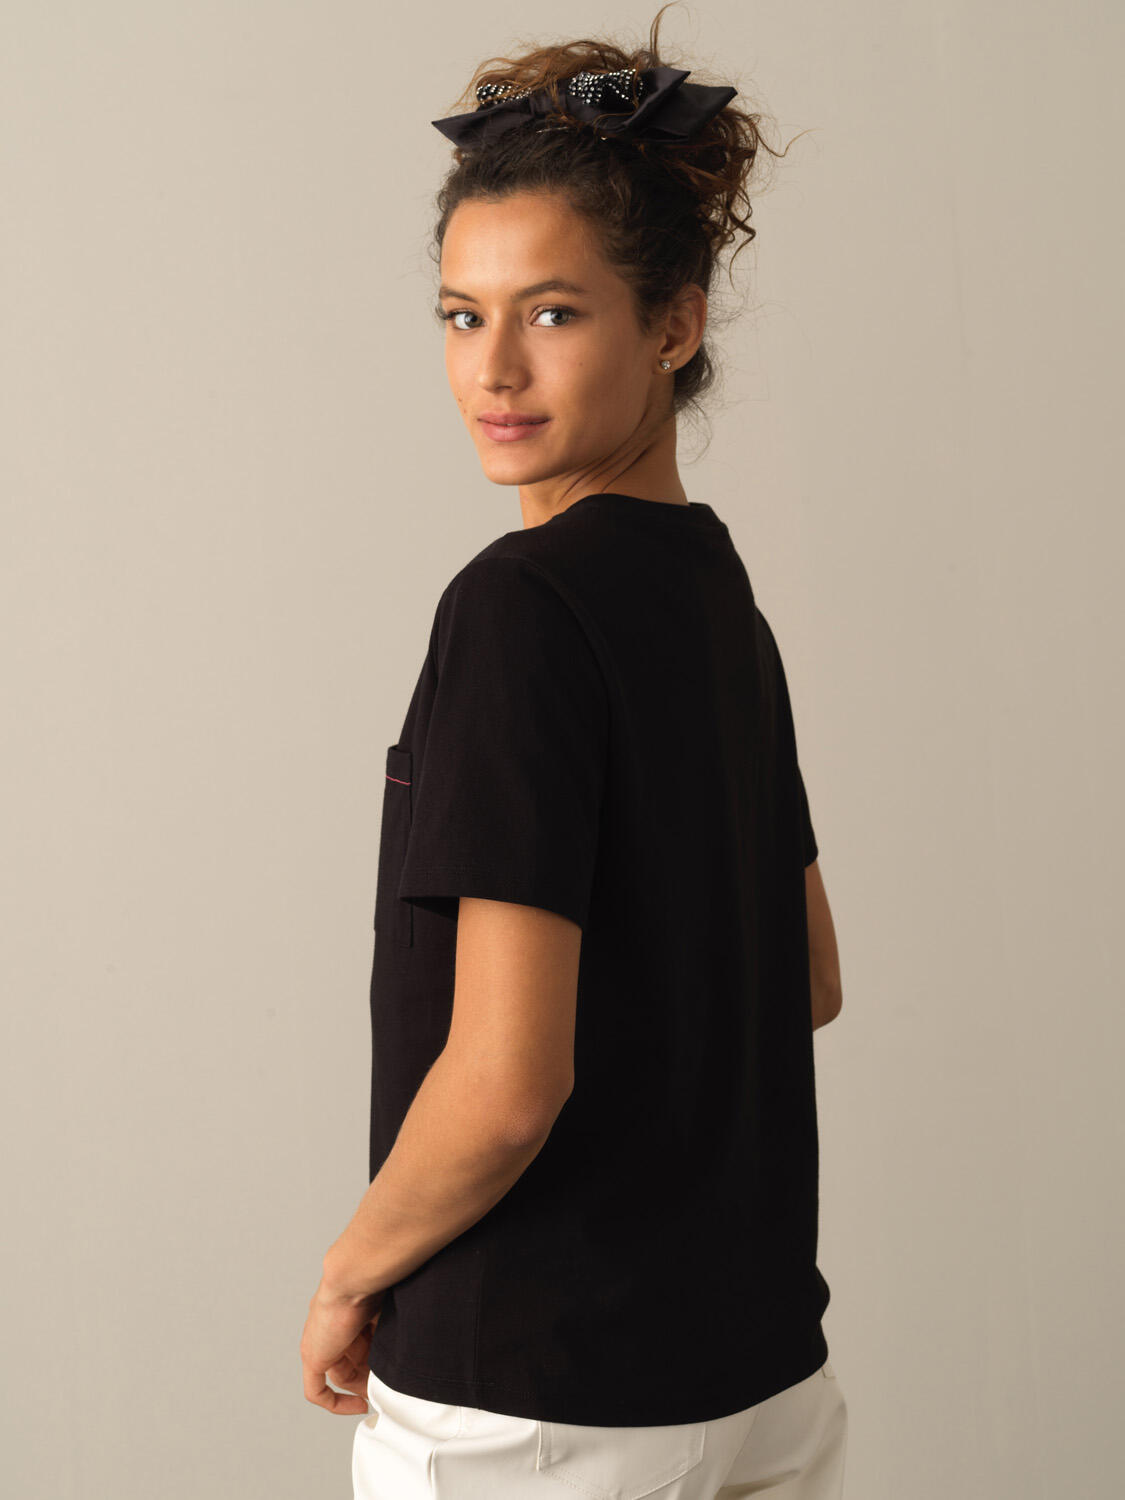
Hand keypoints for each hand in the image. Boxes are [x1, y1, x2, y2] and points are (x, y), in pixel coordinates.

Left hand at [300, 1276, 386, 1414]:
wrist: (355, 1276)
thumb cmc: (376, 1281)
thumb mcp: (390, 1309)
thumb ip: (392, 1330)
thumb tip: (408, 1352)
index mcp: (348, 1312)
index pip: (361, 1345)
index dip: (376, 1362)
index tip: (392, 1373)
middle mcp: (332, 1328)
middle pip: (352, 1362)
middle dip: (371, 1377)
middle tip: (390, 1388)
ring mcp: (320, 1343)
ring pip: (341, 1376)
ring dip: (362, 1388)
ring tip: (382, 1391)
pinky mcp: (313, 1357)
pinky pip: (317, 1390)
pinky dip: (337, 1403)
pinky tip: (358, 1406)